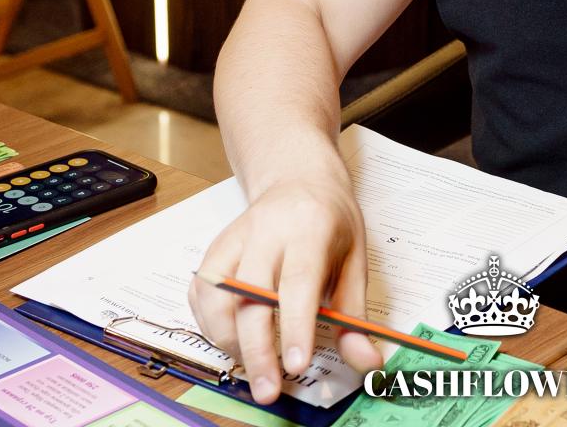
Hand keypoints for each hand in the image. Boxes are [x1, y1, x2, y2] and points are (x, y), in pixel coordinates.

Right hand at [189, 173, 382, 403]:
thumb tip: (366, 361)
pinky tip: (231, 339)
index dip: (295, 324)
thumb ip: (356, 316)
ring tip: (253, 364)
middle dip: (256, 348)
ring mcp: (234, 238)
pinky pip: (199, 292)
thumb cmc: (330, 221)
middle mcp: (265, 230)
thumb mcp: (356, 261)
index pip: (298, 280)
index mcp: (309, 229)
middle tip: (268, 388)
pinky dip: (210, 324)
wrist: (299, 178)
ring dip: (229, 339)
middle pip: (249, 293)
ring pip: (216, 294)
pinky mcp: (213, 248)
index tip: (297, 365)